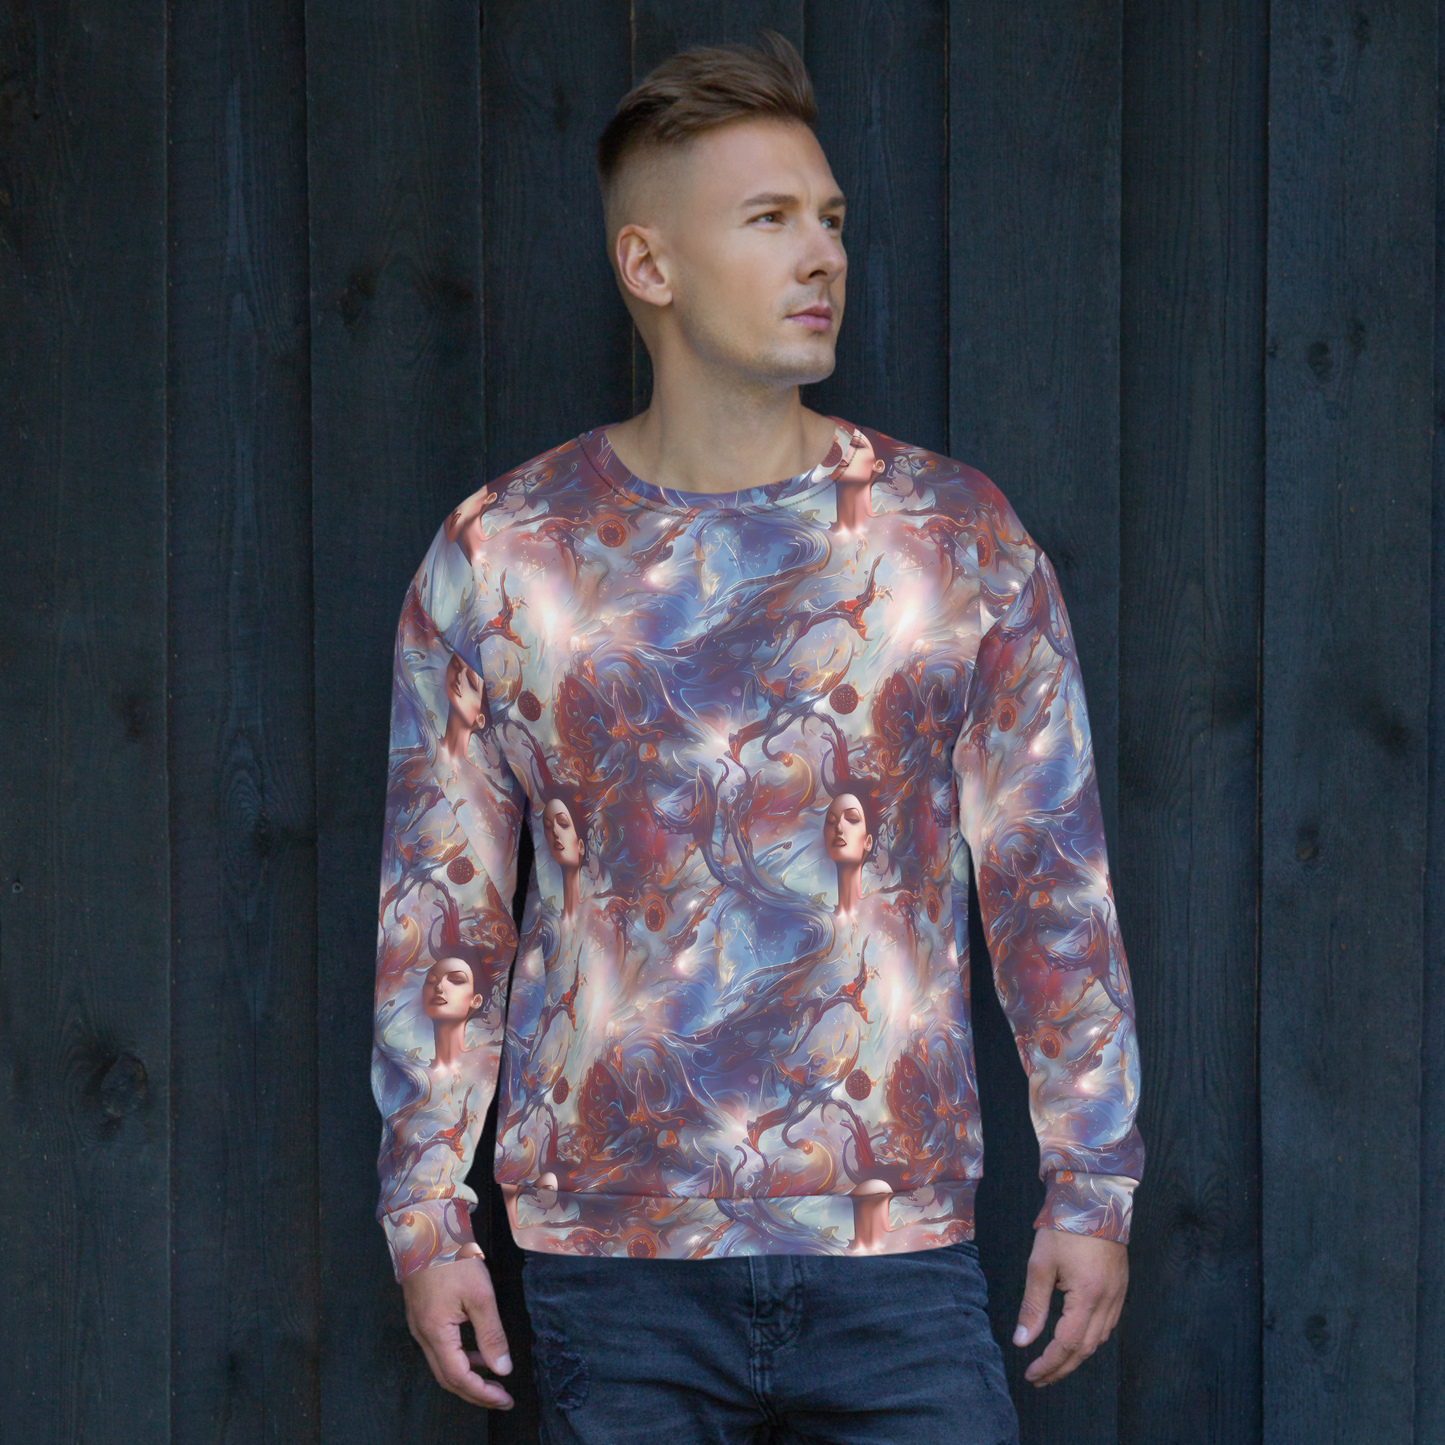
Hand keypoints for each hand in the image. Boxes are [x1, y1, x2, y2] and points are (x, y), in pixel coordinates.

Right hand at [401, 1255, 514, 1408]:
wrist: (427, 1228)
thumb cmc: (452, 1257)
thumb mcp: (480, 1294)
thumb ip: (491, 1334)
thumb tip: (502, 1368)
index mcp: (435, 1332)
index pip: (458, 1378)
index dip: (482, 1393)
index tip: (505, 1399)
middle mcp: (422, 1335)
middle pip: (447, 1378)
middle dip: (475, 1392)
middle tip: (502, 1397)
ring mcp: (419, 1326)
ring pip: (442, 1365)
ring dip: (468, 1376)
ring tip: (494, 1377)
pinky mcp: (421, 1316)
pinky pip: (440, 1349)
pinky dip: (460, 1357)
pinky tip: (477, 1351)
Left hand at [1013, 1228, 1127, 1386]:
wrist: (1094, 1199)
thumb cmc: (1064, 1228)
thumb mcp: (1040, 1264)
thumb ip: (1033, 1306)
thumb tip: (1023, 1341)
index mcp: (1088, 1297)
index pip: (1068, 1344)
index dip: (1049, 1363)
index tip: (1031, 1374)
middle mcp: (1108, 1302)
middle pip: (1086, 1349)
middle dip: (1062, 1368)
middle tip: (1040, 1379)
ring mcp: (1118, 1296)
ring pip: (1099, 1340)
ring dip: (1076, 1357)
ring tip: (1054, 1365)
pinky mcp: (1120, 1288)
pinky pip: (1107, 1325)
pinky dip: (1089, 1339)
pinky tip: (1075, 1340)